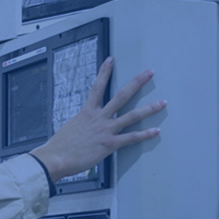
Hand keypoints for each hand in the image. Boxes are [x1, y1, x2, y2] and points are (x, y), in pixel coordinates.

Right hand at [29, 58, 165, 179]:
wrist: (55, 158)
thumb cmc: (60, 146)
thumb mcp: (71, 129)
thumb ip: (81, 125)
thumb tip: (84, 125)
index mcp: (87, 112)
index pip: (97, 87)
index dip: (104, 72)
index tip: (111, 60)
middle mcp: (98, 117)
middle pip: (122, 96)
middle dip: (137, 83)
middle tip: (149, 73)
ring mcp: (105, 130)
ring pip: (131, 116)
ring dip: (149, 109)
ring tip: (162, 102)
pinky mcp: (109, 144)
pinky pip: (130, 138)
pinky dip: (144, 135)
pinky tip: (156, 131)